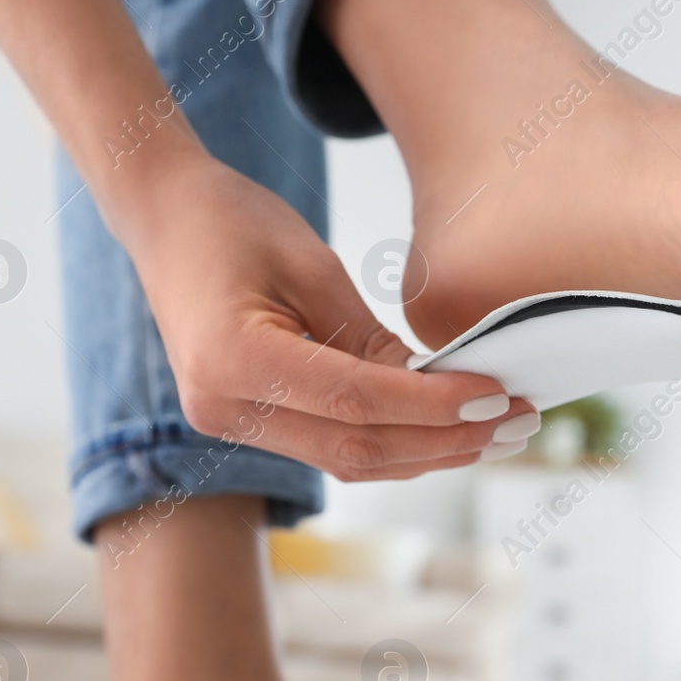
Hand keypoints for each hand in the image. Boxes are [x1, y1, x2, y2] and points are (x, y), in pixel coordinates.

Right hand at [120, 154, 531, 480]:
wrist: (164, 218)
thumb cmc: (233, 222)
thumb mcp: (313, 265)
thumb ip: (372, 339)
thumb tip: (446, 391)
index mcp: (234, 362)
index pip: (358, 403)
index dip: (436, 406)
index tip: (498, 395)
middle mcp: (224, 409)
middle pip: (358, 450)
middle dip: (446, 443)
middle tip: (517, 425)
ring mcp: (229, 424)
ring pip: (349, 462)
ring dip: (428, 453)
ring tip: (497, 435)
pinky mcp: (246, 423)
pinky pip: (332, 447)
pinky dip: (394, 442)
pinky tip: (447, 430)